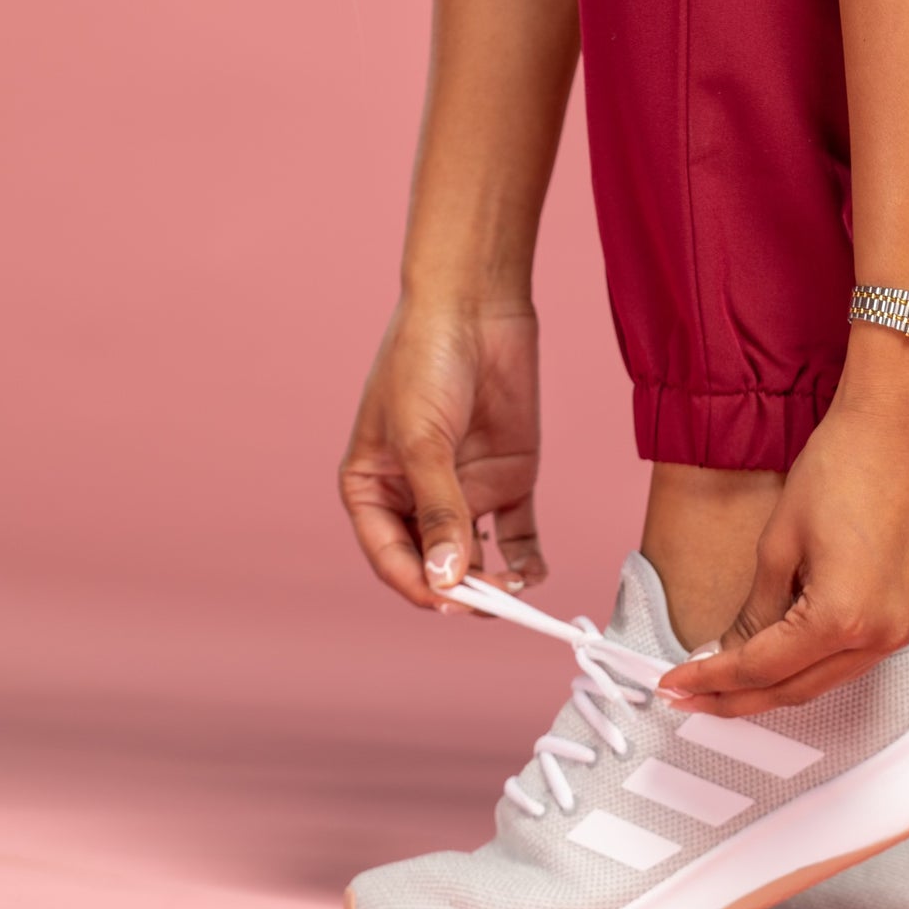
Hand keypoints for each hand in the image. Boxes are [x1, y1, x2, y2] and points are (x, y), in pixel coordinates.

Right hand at [339, 297, 546, 611]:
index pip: (392, 557)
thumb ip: (439, 510)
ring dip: (493, 582)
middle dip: (458, 589)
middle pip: (435, 565)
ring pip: (478, 558)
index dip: (418, 584)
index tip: (447, 600)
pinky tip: (535, 574)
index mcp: (373, 490)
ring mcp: (464, 491)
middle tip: (489, 604)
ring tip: (513, 592)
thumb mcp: (423, 440)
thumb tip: (445, 579)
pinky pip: (517, 536)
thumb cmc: (424, 361)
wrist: (475, 304)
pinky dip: (526, 560)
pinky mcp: (508, 479)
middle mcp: (417, 498)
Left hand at [659, 361, 908, 713]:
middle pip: (794, 690)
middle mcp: (880, 637)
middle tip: (687, 696)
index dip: (711, 680)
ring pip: (825, 680)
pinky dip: (812, 662)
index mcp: (842, 619)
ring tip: (721, 681)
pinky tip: (776, 654)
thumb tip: (731, 650)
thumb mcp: (780, 541)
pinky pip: (853, 658)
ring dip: (773, 685)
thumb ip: (755, 609)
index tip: (672, 685)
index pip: (760, 668)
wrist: (904, 427)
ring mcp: (904, 630)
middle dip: (736, 697)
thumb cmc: (842, 467)